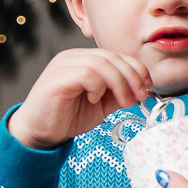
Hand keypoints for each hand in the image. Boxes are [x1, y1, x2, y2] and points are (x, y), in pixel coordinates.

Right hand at [11, 48, 152, 149]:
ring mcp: (63, 65)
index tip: (147, 87)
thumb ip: (119, 93)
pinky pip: (86, 73)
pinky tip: (94, 99)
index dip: (136, 69)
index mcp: (85, 59)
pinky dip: (97, 86)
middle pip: (112, 57)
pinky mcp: (56, 78)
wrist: (40, 132)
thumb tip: (141, 89)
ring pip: (102, 63)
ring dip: (120, 83)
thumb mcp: (102, 104)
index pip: (117, 55)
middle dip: (132, 77)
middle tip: (139, 96)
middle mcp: (73, 57)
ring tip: (123, 102)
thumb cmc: (68, 116)